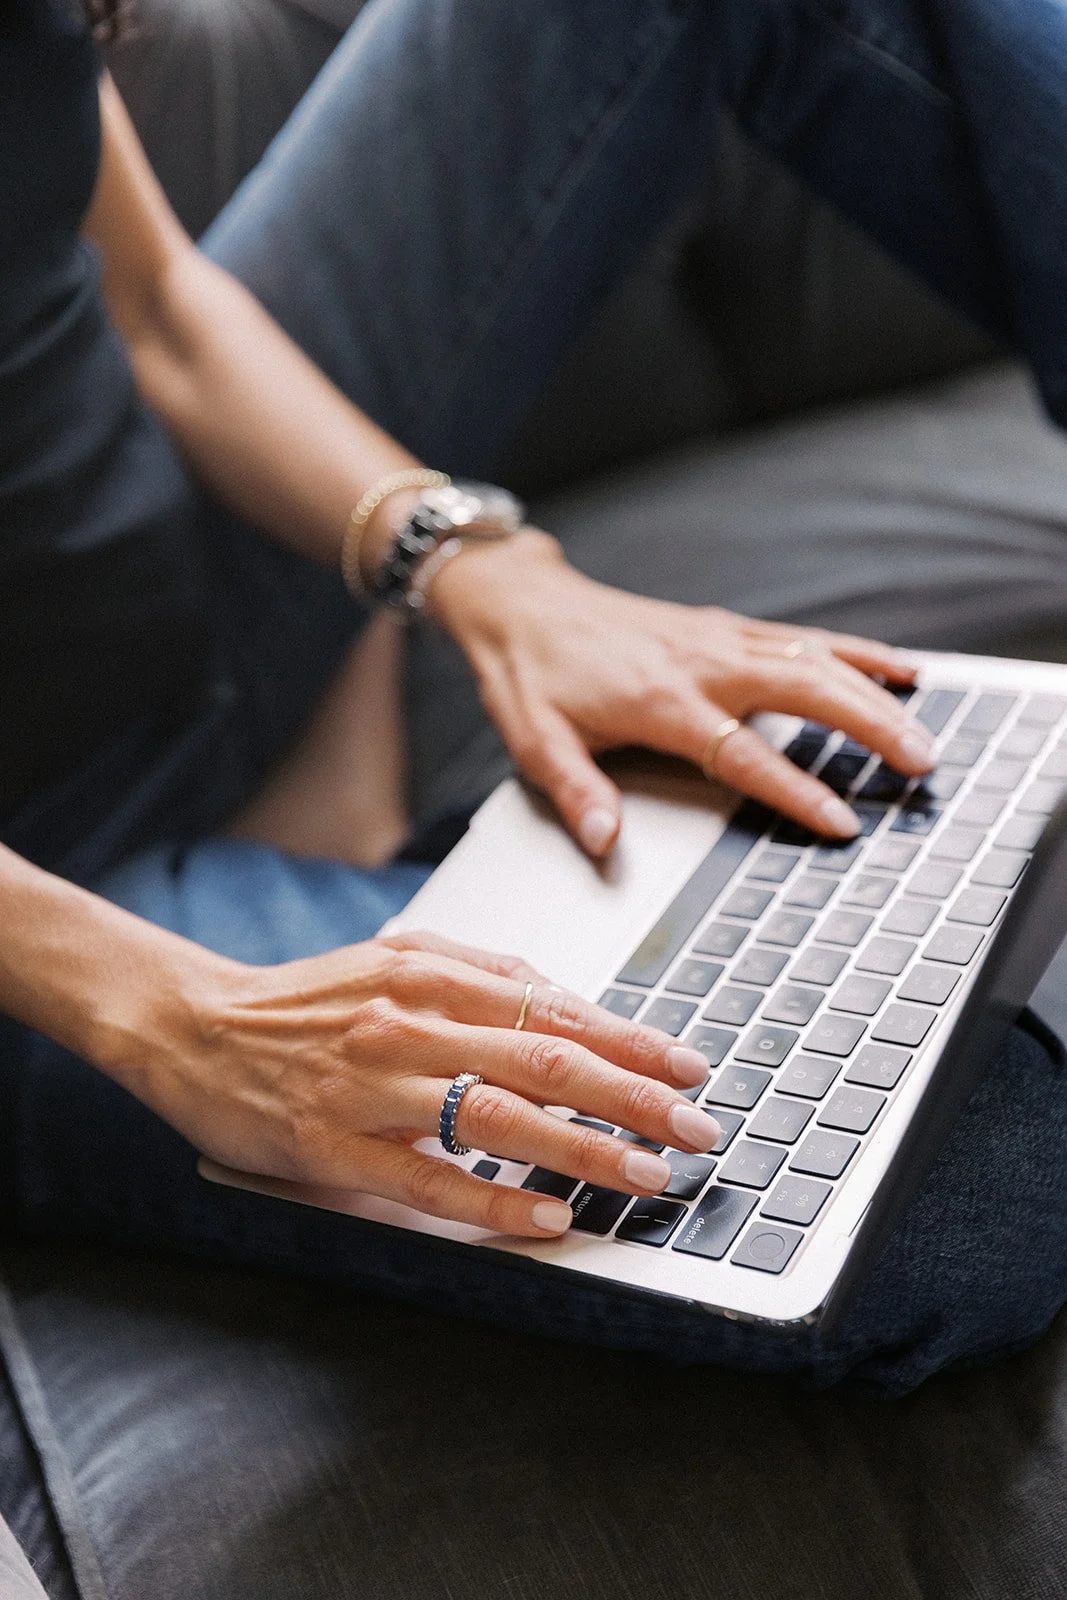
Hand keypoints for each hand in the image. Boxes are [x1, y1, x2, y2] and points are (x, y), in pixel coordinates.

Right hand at [132, 930, 718, 1236]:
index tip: (691, 1068)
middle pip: (547, 1061)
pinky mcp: (336, 1144)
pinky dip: (493, 1201)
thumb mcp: (398, 958)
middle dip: (636, 1098)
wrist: (198, 1026)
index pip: (557, 1010)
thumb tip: (573, 1005)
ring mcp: (374, 1085)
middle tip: (698, 1129)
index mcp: (433, 972)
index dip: (634, 1042)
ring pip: (500, 1118)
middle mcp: (411, 1022)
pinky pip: (428, 1180)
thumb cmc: (308, 1000)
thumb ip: (483, 975)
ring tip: (648, 1176)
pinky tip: (546, 1219)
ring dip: (586, 1150)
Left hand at [429, 531, 935, 855]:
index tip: (840, 820)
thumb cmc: (531, 676)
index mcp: (661, 701)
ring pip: (816, 660)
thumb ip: (575, 791)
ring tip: (923, 733)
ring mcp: (720, 638)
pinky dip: (856, 652)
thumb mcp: (535, 740)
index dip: (795, 789)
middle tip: (918, 767)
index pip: (742, 753)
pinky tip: (898, 667)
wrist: (525, 606)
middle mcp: (701, 663)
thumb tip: (604, 841)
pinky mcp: (725, 627)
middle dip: (868, 728)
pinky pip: (804, 639)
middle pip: (803, 692)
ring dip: (875, 694)